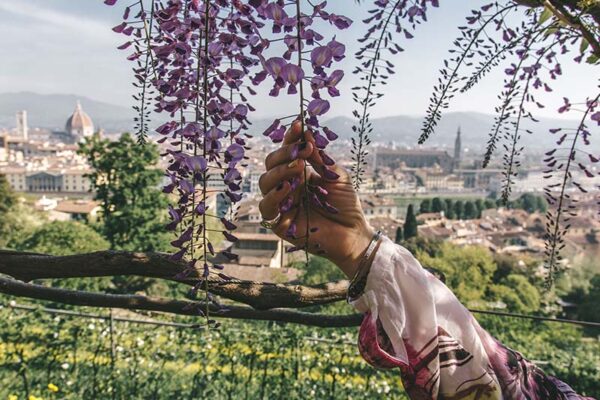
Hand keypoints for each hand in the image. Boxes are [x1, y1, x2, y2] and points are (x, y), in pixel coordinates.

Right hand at [258, 120, 374, 277]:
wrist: (353, 233)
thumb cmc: (345, 205)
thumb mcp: (335, 175)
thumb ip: (319, 158)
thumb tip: (306, 133)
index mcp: (298, 174)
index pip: (286, 152)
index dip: (290, 138)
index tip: (299, 125)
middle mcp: (286, 187)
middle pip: (271, 165)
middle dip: (283, 154)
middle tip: (301, 152)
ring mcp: (281, 204)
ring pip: (264, 183)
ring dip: (279, 172)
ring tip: (298, 168)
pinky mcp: (279, 224)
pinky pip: (267, 207)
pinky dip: (274, 195)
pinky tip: (289, 188)